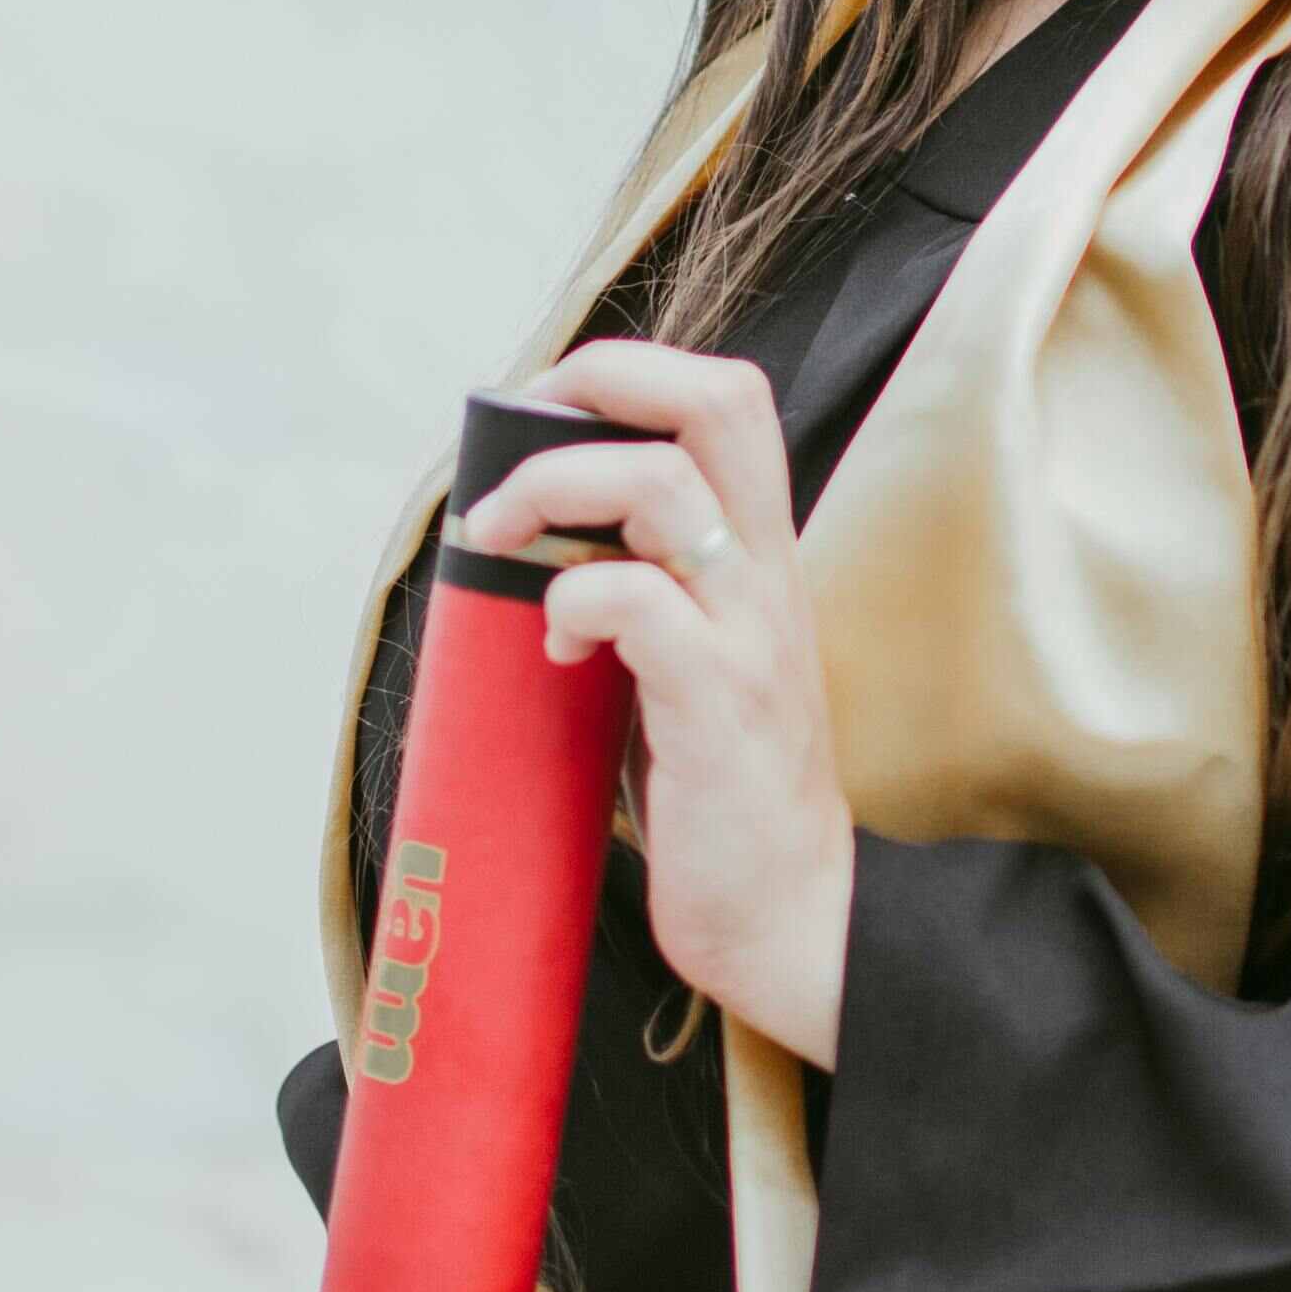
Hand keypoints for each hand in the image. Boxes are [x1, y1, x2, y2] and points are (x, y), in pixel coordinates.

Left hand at [456, 339, 854, 1068]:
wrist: (791, 918)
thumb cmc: (722, 793)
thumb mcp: (696, 659)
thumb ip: (647, 589)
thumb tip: (532, 538)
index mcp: (760, 555)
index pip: (728, 397)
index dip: (630, 373)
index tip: (544, 411)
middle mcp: (767, 574)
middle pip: (717, 399)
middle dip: (601, 382)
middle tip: (520, 433)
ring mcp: (750, 634)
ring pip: (662, 482)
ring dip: (553, 487)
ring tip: (499, 538)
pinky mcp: (719, 703)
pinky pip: (639, 601)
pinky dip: (574, 599)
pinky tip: (557, 644)